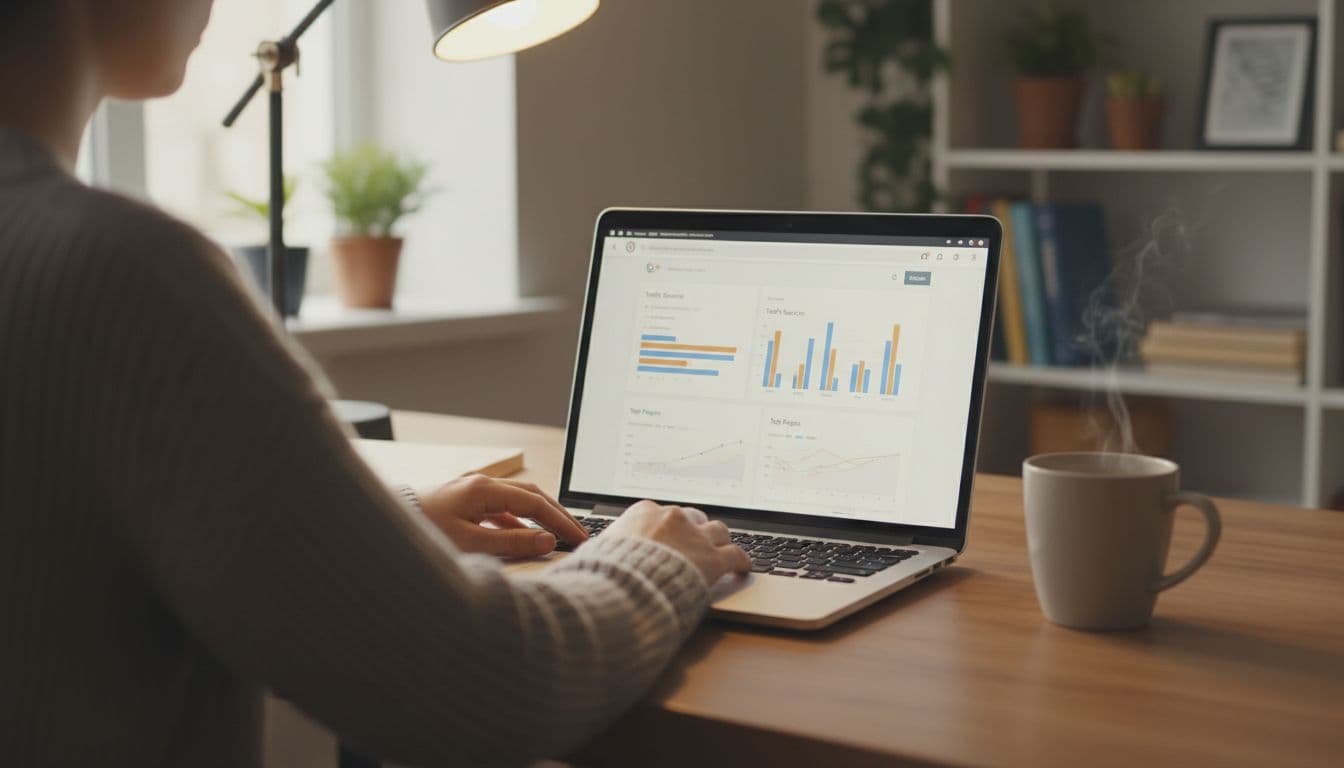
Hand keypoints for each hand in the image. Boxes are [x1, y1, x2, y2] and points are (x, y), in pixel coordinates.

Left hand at [417, 475, 587, 557]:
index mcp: (484, 489)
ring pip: (519, 501)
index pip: (535, 504)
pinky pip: (502, 509)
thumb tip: (547, 540)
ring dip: (541, 517)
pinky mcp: (465, 502)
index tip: (580, 539)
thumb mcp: (470, 543)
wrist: (383, 528)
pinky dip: (520, 522)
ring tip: (560, 535)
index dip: (561, 522)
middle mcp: (481, 484)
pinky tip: (527, 536)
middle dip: (558, 515)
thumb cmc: (423, 535)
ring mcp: (473, 491)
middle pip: (532, 495)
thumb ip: (511, 542)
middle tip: (580, 534)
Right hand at [601, 500, 750, 584]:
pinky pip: (736, 554)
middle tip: (695, 544)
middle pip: (693, 518)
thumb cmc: (604, 573)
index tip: (669, 536)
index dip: (669, 527)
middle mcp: (673, 517)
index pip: (662, 513)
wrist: (624, 587)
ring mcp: (695, 536)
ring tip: (720, 550)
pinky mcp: (713, 559)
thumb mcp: (596, 552)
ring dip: (718, 541)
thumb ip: (604, 548)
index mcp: (644, 511)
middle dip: (694, 530)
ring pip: (717, 530)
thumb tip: (591, 555)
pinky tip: (743, 568)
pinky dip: (742, 561)